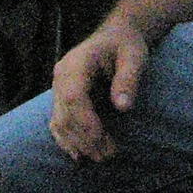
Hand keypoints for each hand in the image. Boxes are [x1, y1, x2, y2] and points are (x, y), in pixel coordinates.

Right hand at [47, 15, 152, 161]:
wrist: (115, 35)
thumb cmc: (126, 45)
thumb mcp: (134, 56)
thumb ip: (128, 79)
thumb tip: (122, 107)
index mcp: (76, 63)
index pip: (73, 97)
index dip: (85, 121)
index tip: (103, 140)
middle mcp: (61, 77)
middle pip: (65, 114)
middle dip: (86, 139)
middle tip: (110, 155)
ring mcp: (58, 88)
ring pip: (59, 123)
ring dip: (78, 144)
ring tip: (102, 157)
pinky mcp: (60, 98)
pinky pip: (58, 123)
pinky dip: (67, 141)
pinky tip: (80, 156)